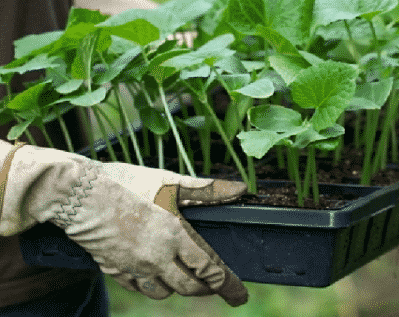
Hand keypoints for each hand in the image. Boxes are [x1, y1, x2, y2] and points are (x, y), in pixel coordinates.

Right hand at [85, 162, 248, 305]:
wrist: (79, 195)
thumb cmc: (126, 184)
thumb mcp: (169, 182)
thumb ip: (206, 189)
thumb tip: (240, 189)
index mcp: (174, 236)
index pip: (208, 268)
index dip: (227, 284)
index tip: (239, 296)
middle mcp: (156, 257)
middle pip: (188, 287)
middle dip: (206, 289)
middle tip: (216, 287)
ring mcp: (133, 266)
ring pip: (162, 292)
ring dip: (177, 288)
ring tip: (185, 279)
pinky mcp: (114, 269)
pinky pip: (137, 288)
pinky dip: (150, 286)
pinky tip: (154, 276)